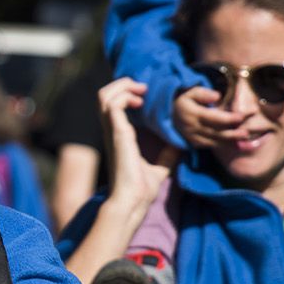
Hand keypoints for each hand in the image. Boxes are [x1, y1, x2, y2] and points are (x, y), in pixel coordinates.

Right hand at [100, 78, 179, 216]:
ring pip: (104, 95)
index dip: (126, 93)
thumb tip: (179, 147)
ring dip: (122, 87)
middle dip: (123, 84)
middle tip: (143, 89)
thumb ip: (166, 157)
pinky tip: (140, 102)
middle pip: (104, 95)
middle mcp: (112, 130)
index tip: (145, 97)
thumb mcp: (159, 169)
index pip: (112, 105)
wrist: (133, 200)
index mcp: (119, 136)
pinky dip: (125, 96)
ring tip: (141, 91)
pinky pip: (113, 104)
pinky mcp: (117, 132)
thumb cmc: (141, 189)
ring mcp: (112, 130)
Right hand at [172, 86, 249, 147]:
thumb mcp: (190, 91)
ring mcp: (192, 137)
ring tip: (244, 140)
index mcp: (192, 113)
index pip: (213, 118)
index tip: (241, 117)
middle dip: (232, 134)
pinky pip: (210, 146)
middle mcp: (192, 127)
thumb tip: (217, 96)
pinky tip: (234, 144)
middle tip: (246, 133)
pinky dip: (223, 145)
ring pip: (214, 141)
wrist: (169, 114)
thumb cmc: (184, 100)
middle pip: (215, 132)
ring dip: (230, 142)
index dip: (228, 118)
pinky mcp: (193, 143)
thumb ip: (203, 93)